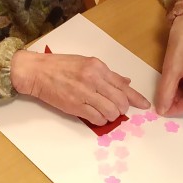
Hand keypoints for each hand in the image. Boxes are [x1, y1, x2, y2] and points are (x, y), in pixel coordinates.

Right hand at [10, 50, 149, 124]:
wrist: (37, 72)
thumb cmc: (60, 66)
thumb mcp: (86, 63)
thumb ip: (107, 74)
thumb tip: (125, 82)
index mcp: (97, 67)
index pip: (123, 85)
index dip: (136, 98)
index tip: (144, 105)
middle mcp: (93, 79)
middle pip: (120, 101)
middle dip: (122, 109)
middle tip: (118, 110)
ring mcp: (84, 93)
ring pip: (111, 111)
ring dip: (112, 116)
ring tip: (105, 113)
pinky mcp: (75, 106)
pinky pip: (97, 118)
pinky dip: (100, 120)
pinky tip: (96, 116)